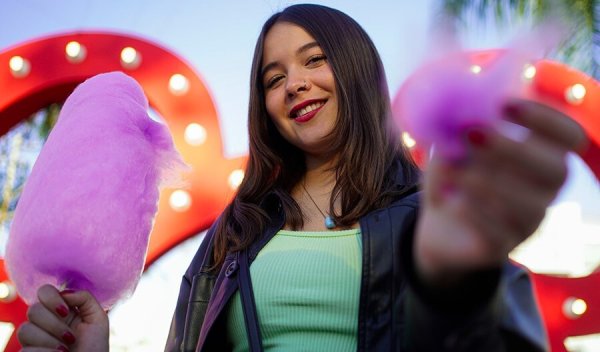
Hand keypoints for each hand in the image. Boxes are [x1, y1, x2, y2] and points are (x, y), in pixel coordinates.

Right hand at [18, 284, 108, 351]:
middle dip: (54, 324)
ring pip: (25, 330)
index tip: (66, 312)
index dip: (51, 298)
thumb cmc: (95, 346)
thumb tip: (64, 292)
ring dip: (49, 340)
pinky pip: (26, 350)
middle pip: (34, 310)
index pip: (44, 291)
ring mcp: (34, 338)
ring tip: (65, 350)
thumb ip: (85, 298)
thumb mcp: (98, 319)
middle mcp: (44, 321)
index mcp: (60, 309)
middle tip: (70, 337)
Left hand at [415, 98, 586, 285]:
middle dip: (516, 148)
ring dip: (487, 182)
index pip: (569, 136)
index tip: (505, 104)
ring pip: (529, 205)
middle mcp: (544, 191)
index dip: (547, 117)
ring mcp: (528, 222)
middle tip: (474, 133)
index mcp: (541, 157)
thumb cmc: (453, 178)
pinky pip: (500, 233)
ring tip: (452, 170)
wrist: (436, 227)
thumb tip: (457, 110)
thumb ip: (459, 129)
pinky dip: (474, 212)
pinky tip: (451, 200)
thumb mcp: (451, 147)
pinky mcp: (503, 248)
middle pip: (558, 170)